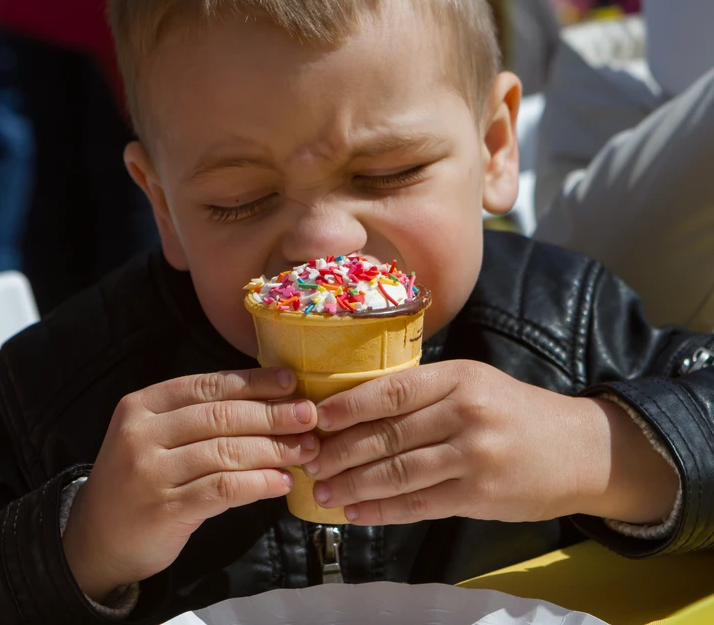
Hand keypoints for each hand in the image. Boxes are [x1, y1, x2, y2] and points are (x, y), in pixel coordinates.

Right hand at [63, 368, 318, 600]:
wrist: (97, 539)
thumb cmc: (139, 482)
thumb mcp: (154, 438)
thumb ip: (197, 418)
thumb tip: (269, 401)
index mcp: (141, 405)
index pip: (207, 385)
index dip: (253, 383)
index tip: (291, 383)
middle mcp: (142, 434)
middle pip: (221, 416)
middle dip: (272, 415)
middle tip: (310, 416)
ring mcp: (151, 473)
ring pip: (226, 452)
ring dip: (273, 450)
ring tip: (305, 450)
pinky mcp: (166, 509)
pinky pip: (224, 489)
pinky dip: (259, 483)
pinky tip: (281, 482)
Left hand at [304, 360, 678, 526]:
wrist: (581, 450)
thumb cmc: (515, 413)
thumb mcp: (474, 384)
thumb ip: (424, 394)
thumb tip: (355, 409)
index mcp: (459, 378)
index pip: (391, 390)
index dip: (348, 407)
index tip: (316, 419)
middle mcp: (465, 414)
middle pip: (388, 434)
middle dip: (340, 451)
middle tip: (309, 462)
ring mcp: (475, 457)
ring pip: (399, 472)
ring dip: (354, 485)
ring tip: (324, 491)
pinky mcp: (480, 495)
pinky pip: (420, 504)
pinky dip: (384, 510)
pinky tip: (358, 512)